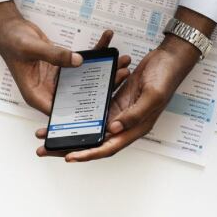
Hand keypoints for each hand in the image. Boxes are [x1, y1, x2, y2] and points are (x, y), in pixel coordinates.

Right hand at [0, 1, 129, 113]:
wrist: (8, 27)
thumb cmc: (11, 41)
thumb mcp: (31, 48)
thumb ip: (54, 55)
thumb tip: (77, 61)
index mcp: (39, 96)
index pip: (64, 112)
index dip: (85, 112)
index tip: (106, 106)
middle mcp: (51, 91)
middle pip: (82, 95)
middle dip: (103, 86)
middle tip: (121, 75)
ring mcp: (60, 80)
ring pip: (87, 79)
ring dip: (105, 70)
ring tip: (122, 61)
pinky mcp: (65, 68)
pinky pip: (84, 63)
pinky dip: (96, 54)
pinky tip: (108, 43)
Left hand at [37, 6, 214, 161]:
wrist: (170, 59)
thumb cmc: (165, 77)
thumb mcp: (152, 96)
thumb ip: (133, 114)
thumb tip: (113, 129)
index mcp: (137, 127)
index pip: (109, 146)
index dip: (89, 153)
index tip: (69, 157)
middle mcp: (127, 123)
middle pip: (96, 141)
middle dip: (71, 146)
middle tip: (46, 149)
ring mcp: (121, 111)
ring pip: (92, 127)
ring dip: (72, 130)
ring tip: (48, 132)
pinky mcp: (117, 99)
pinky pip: (96, 109)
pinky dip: (81, 112)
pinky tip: (65, 111)